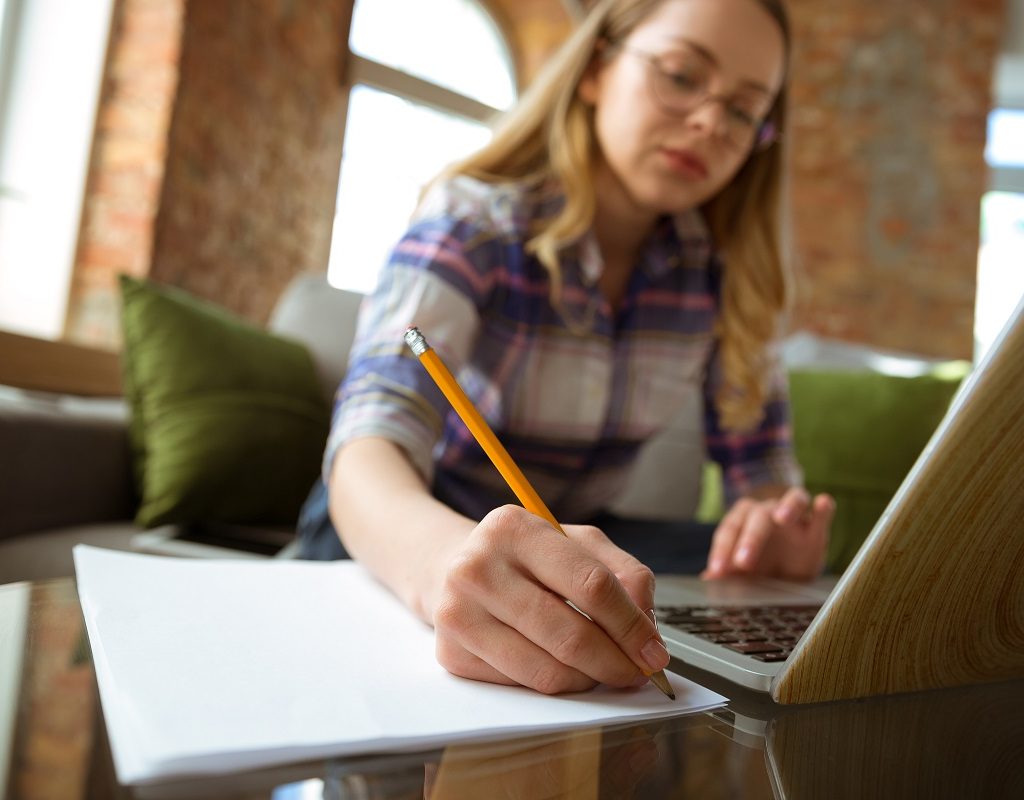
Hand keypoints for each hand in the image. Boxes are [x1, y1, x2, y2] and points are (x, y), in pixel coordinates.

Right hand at [429, 505, 669, 693]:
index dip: (631, 625)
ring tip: (603, 669)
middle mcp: (478, 568)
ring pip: (547, 670)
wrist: (451, 568)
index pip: (591, 584)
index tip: (655, 651)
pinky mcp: (451, 653)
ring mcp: (458, 613)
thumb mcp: (576, 543)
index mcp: (514, 528)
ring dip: (589, 679)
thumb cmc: (525, 557)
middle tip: (639, 673)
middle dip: (617, 662)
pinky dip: (556, 684)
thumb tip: (647, 625)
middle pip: (570, 634)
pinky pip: (522, 684)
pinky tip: (563, 668)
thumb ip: (624, 574)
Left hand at [702, 487, 833, 580]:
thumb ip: (728, 573)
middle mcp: (767, 511)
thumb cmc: (760, 564)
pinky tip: (822, 504)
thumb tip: (706, 581)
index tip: (717, 572)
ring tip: (783, 518)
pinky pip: (822, 510)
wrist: (790, 569)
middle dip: (750, 539)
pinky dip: (823, 507)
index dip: (721, 550)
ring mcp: (795, 514)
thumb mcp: (744, 572)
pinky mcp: (817, 525)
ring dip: (788, 507)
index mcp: (742, 519)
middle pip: (758, 517)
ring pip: (792, 500)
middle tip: (743, 563)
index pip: (729, 530)